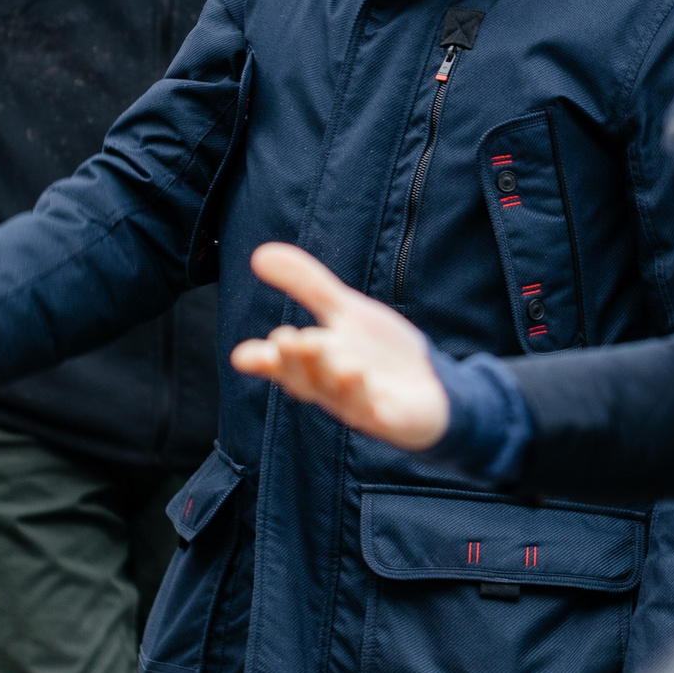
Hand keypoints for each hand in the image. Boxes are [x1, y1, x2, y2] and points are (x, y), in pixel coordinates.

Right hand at [232, 243, 449, 450]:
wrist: (431, 384)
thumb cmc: (379, 352)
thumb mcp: (345, 311)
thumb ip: (306, 285)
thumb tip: (259, 254)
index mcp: (316, 363)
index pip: (281, 365)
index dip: (262, 361)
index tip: (242, 356)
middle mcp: (332, 387)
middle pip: (304, 380)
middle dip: (293, 362)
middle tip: (286, 338)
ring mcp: (360, 405)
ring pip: (336, 394)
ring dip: (325, 372)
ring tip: (317, 345)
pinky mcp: (391, 418)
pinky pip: (374, 412)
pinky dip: (363, 396)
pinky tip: (358, 374)